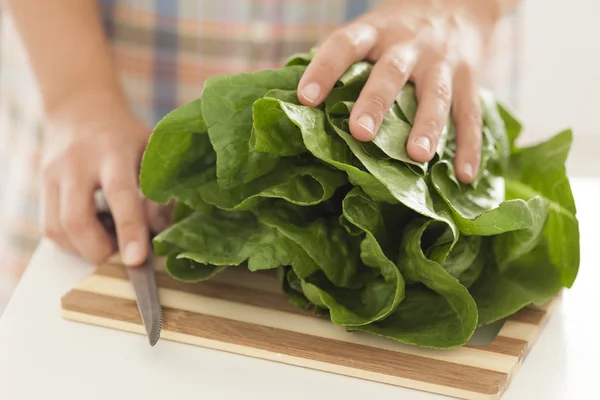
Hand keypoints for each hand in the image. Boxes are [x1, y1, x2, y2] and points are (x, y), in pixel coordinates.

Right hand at [40, 91, 168, 265]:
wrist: (81, 109)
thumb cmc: (127, 136)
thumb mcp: (152, 150)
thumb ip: (160, 188)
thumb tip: (162, 230)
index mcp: (113, 150)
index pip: (119, 193)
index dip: (129, 229)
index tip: (136, 259)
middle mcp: (77, 162)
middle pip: (77, 218)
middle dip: (100, 250)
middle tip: (124, 254)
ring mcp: (54, 174)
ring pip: (58, 229)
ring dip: (86, 249)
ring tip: (111, 242)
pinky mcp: (41, 186)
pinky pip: (50, 228)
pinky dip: (72, 243)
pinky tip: (93, 233)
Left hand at [297, 0, 501, 182]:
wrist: (460, 3)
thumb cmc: (399, 30)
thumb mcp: (371, 31)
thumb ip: (343, 62)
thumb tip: (297, 103)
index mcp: (377, 31)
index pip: (346, 45)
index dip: (325, 69)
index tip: (306, 98)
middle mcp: (410, 44)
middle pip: (391, 72)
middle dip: (376, 102)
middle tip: (360, 132)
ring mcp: (443, 62)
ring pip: (436, 94)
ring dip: (428, 126)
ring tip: (417, 156)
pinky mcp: (470, 80)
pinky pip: (471, 115)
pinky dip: (469, 147)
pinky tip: (464, 176)